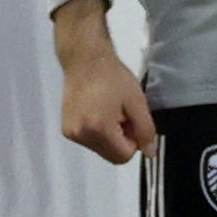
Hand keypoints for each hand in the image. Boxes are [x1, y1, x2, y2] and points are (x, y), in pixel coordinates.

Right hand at [53, 0, 156, 163]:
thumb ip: (145, 128)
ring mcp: (70, 134)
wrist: (86, 61)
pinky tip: (100, 110)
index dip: (135, 140)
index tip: (134, 121)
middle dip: (123, 139)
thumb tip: (150, 153)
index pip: (123, 156)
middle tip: (124, 114)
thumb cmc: (114, 77)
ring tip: (112, 109)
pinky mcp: (66, 129)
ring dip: (111, 135)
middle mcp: (80, 136)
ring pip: (101, 149)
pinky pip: (90, 140)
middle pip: (111, 155)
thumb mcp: (136, 101)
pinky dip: (99, 131)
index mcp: (98, 129)